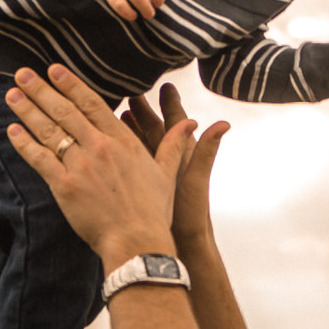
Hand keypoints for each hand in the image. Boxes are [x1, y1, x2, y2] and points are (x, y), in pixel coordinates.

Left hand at [4, 65, 192, 267]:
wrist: (137, 241)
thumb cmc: (153, 211)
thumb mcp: (166, 173)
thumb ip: (173, 145)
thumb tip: (189, 124)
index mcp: (122, 141)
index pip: (92, 104)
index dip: (71, 85)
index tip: (54, 70)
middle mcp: (99, 148)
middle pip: (65, 111)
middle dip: (41, 90)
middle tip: (22, 74)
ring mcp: (81, 166)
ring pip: (50, 131)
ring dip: (28, 111)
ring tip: (12, 95)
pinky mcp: (65, 186)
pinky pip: (40, 159)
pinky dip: (25, 143)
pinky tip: (13, 130)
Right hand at [121, 85, 229, 243]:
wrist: (176, 242)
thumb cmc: (190, 213)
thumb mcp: (196, 178)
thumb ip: (206, 149)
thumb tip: (224, 124)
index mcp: (183, 154)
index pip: (175, 122)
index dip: (170, 103)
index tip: (166, 86)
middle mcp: (167, 161)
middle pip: (153, 128)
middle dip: (143, 110)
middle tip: (131, 90)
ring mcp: (151, 172)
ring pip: (137, 143)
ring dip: (126, 127)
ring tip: (115, 109)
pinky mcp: (137, 184)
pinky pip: (125, 161)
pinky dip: (117, 149)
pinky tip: (104, 142)